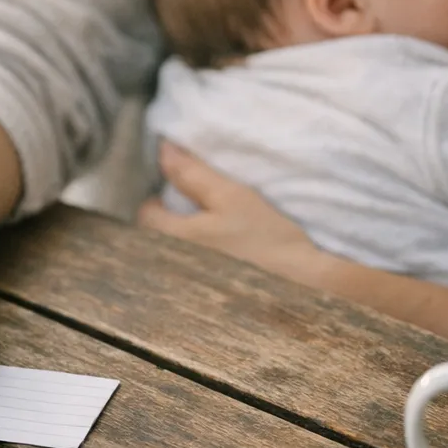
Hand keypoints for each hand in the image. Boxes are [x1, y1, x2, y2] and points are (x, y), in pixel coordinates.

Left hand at [137, 142, 316, 273]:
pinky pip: (189, 271)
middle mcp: (176, 266)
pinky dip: (196, 259)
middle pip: (156, 237)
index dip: (158, 199)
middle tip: (192, 208)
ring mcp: (190, 284)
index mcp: (176, 240)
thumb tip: (164, 151)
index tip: (177, 191)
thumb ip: (193, 174)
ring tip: (207, 229)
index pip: (146, 216)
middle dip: (167, 221)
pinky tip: (220, 253)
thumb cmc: (265, 237)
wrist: (301, 282)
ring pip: (172, 255)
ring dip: (182, 239)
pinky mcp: (208, 295)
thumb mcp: (231, 196)